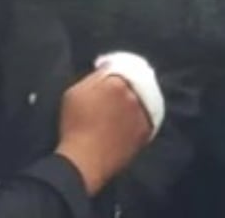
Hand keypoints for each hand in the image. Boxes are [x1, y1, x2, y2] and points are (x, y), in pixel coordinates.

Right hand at [56, 71, 150, 195]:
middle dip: (130, 79)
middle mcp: (134, 94)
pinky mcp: (147, 130)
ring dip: (139, 95)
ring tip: (127, 102)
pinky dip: (143, 113)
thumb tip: (107, 66)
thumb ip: (94, 76)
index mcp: (115, 82)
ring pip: (146, 96)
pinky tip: (133, 117)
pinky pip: (150, 115)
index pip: (123, 65)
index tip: (109, 69)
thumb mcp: (74, 93)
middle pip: (137, 79)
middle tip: (120, 86)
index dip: (117, 65)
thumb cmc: (74, 126)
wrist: (84, 160)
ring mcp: (142, 113)